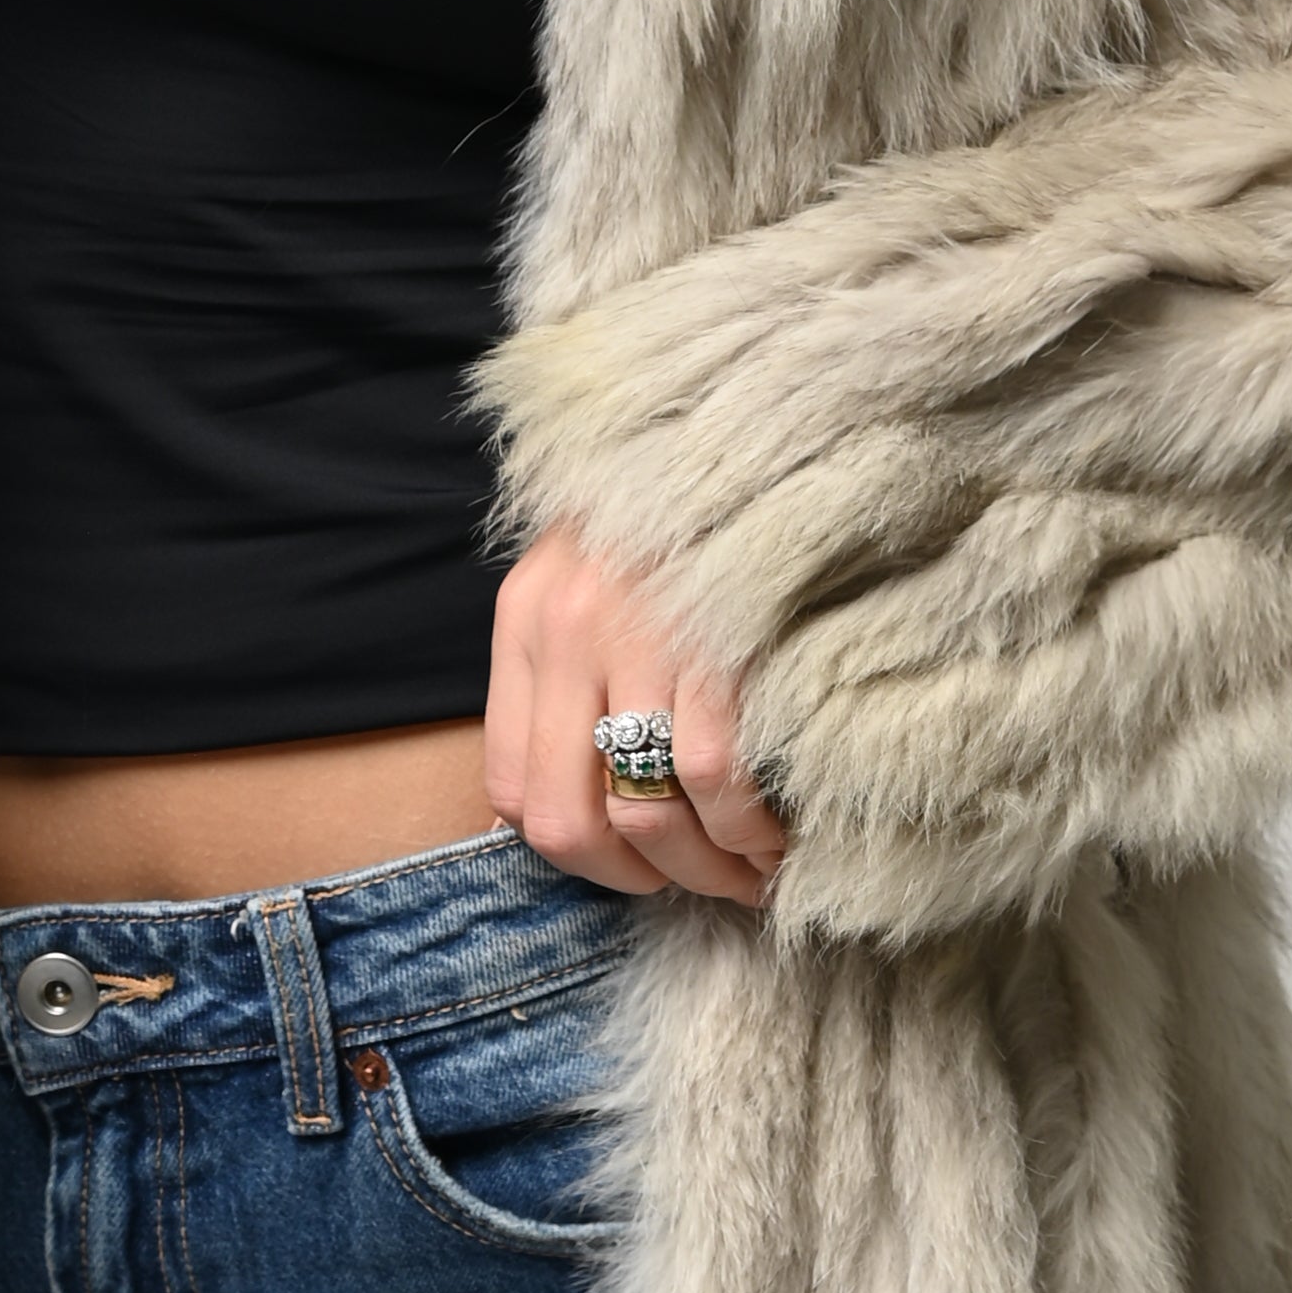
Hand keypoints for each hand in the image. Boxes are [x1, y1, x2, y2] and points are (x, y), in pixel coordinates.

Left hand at [483, 529, 785, 908]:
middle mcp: (568, 631)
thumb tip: (577, 796)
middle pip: (570, 824)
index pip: (513, 793)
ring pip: (649, 812)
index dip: (580, 854)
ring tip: (753, 869)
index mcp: (528, 621)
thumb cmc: (676, 506)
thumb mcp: (590, 571)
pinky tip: (778, 831)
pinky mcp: (718, 636)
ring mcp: (642, 635)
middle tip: (702, 882)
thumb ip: (567, 669)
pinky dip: (749, 830)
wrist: (753, 410)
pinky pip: (717, 778)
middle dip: (641, 879)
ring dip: (707, 868)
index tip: (641, 863)